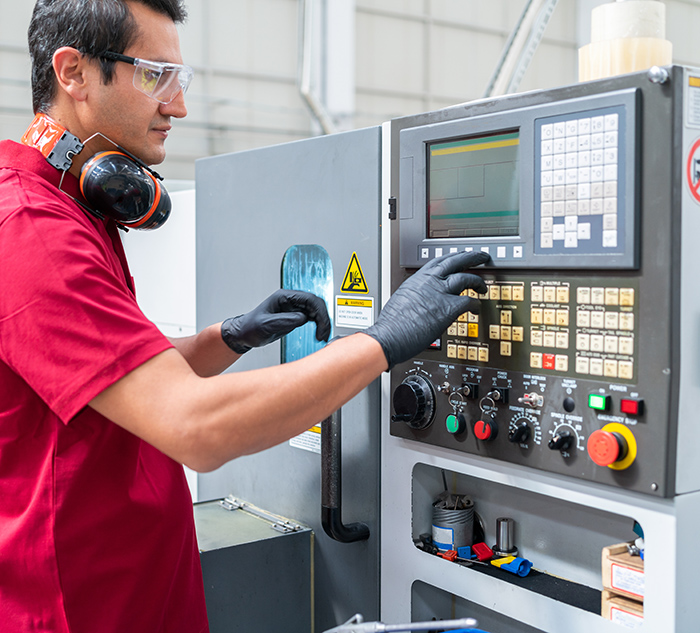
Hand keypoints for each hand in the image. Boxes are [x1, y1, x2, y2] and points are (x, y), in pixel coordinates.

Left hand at [221, 289, 330, 353]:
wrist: (244, 334)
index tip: (321, 326)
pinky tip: (318, 333)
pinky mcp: (295, 316)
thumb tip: (304, 318)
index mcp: (284, 297)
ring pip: (316, 311)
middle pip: (315, 304)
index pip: (309, 299)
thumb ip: (286, 320)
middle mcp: (291, 300)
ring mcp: (294, 308)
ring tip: (322, 335)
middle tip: (323, 333)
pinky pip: (312, 318)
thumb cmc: (251, 327)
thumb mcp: (267, 324)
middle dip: (323, 318)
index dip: (319, 312)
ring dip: (322, 322)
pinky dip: (318, 325)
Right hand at [364, 250, 488, 368]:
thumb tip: (422, 301)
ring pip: (467, 278)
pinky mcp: (448, 308)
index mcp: (417, 279)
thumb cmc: (391, 325)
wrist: (389, 336)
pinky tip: (476, 310)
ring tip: (483, 287)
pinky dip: (476, 305)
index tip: (460, 257)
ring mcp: (440, 293)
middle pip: (457, 261)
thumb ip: (416, 295)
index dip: (453, 257)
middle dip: (472, 257)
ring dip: (478, 282)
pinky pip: (470, 302)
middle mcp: (430, 281)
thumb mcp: (401, 300)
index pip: (439, 260)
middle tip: (482, 257)